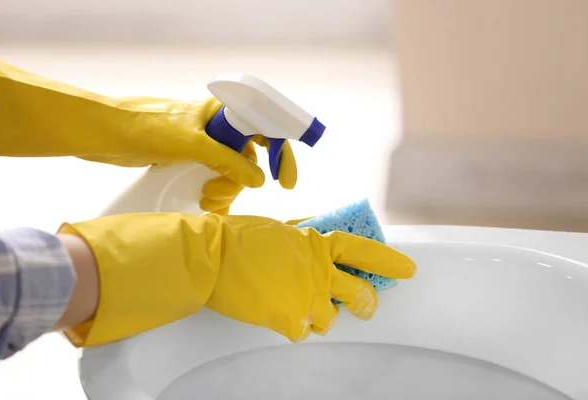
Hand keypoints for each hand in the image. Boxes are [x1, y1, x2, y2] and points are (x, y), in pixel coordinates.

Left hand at [0, 59, 286, 195]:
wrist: (101, 134)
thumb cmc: (144, 128)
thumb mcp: (192, 144)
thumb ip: (228, 160)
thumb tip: (259, 179)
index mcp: (220, 112)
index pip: (264, 129)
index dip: (280, 154)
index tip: (285, 181)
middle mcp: (214, 126)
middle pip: (247, 157)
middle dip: (240, 180)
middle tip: (219, 193)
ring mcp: (200, 144)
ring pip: (229, 171)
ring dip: (224, 189)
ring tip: (206, 199)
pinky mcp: (185, 159)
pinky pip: (210, 177)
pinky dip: (211, 191)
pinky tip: (203, 203)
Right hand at [58, 213, 415, 345]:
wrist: (212, 257)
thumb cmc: (239, 237)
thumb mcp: (280, 229)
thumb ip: (305, 236)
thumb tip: (318, 239)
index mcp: (316, 244)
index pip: (362, 251)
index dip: (388, 260)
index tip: (408, 269)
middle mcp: (317, 272)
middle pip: (359, 294)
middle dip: (366, 302)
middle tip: (365, 306)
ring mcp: (305, 297)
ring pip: (331, 318)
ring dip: (320, 315)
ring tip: (301, 306)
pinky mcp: (288, 319)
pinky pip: (302, 331)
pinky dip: (293, 326)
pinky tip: (278, 314)